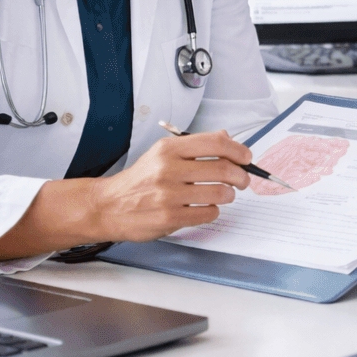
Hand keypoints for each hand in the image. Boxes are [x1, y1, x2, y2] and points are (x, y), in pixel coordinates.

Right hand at [85, 129, 252, 241]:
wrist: (108, 206)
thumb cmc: (140, 180)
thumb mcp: (162, 154)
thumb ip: (195, 146)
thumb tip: (228, 139)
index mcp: (169, 149)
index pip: (217, 143)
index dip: (239, 151)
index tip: (247, 158)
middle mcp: (168, 169)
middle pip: (224, 169)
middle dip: (242, 176)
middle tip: (243, 180)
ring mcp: (169, 195)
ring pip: (220, 193)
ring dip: (228, 195)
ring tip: (223, 195)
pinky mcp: (169, 218)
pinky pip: (209, 213)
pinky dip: (213, 211)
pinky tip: (204, 208)